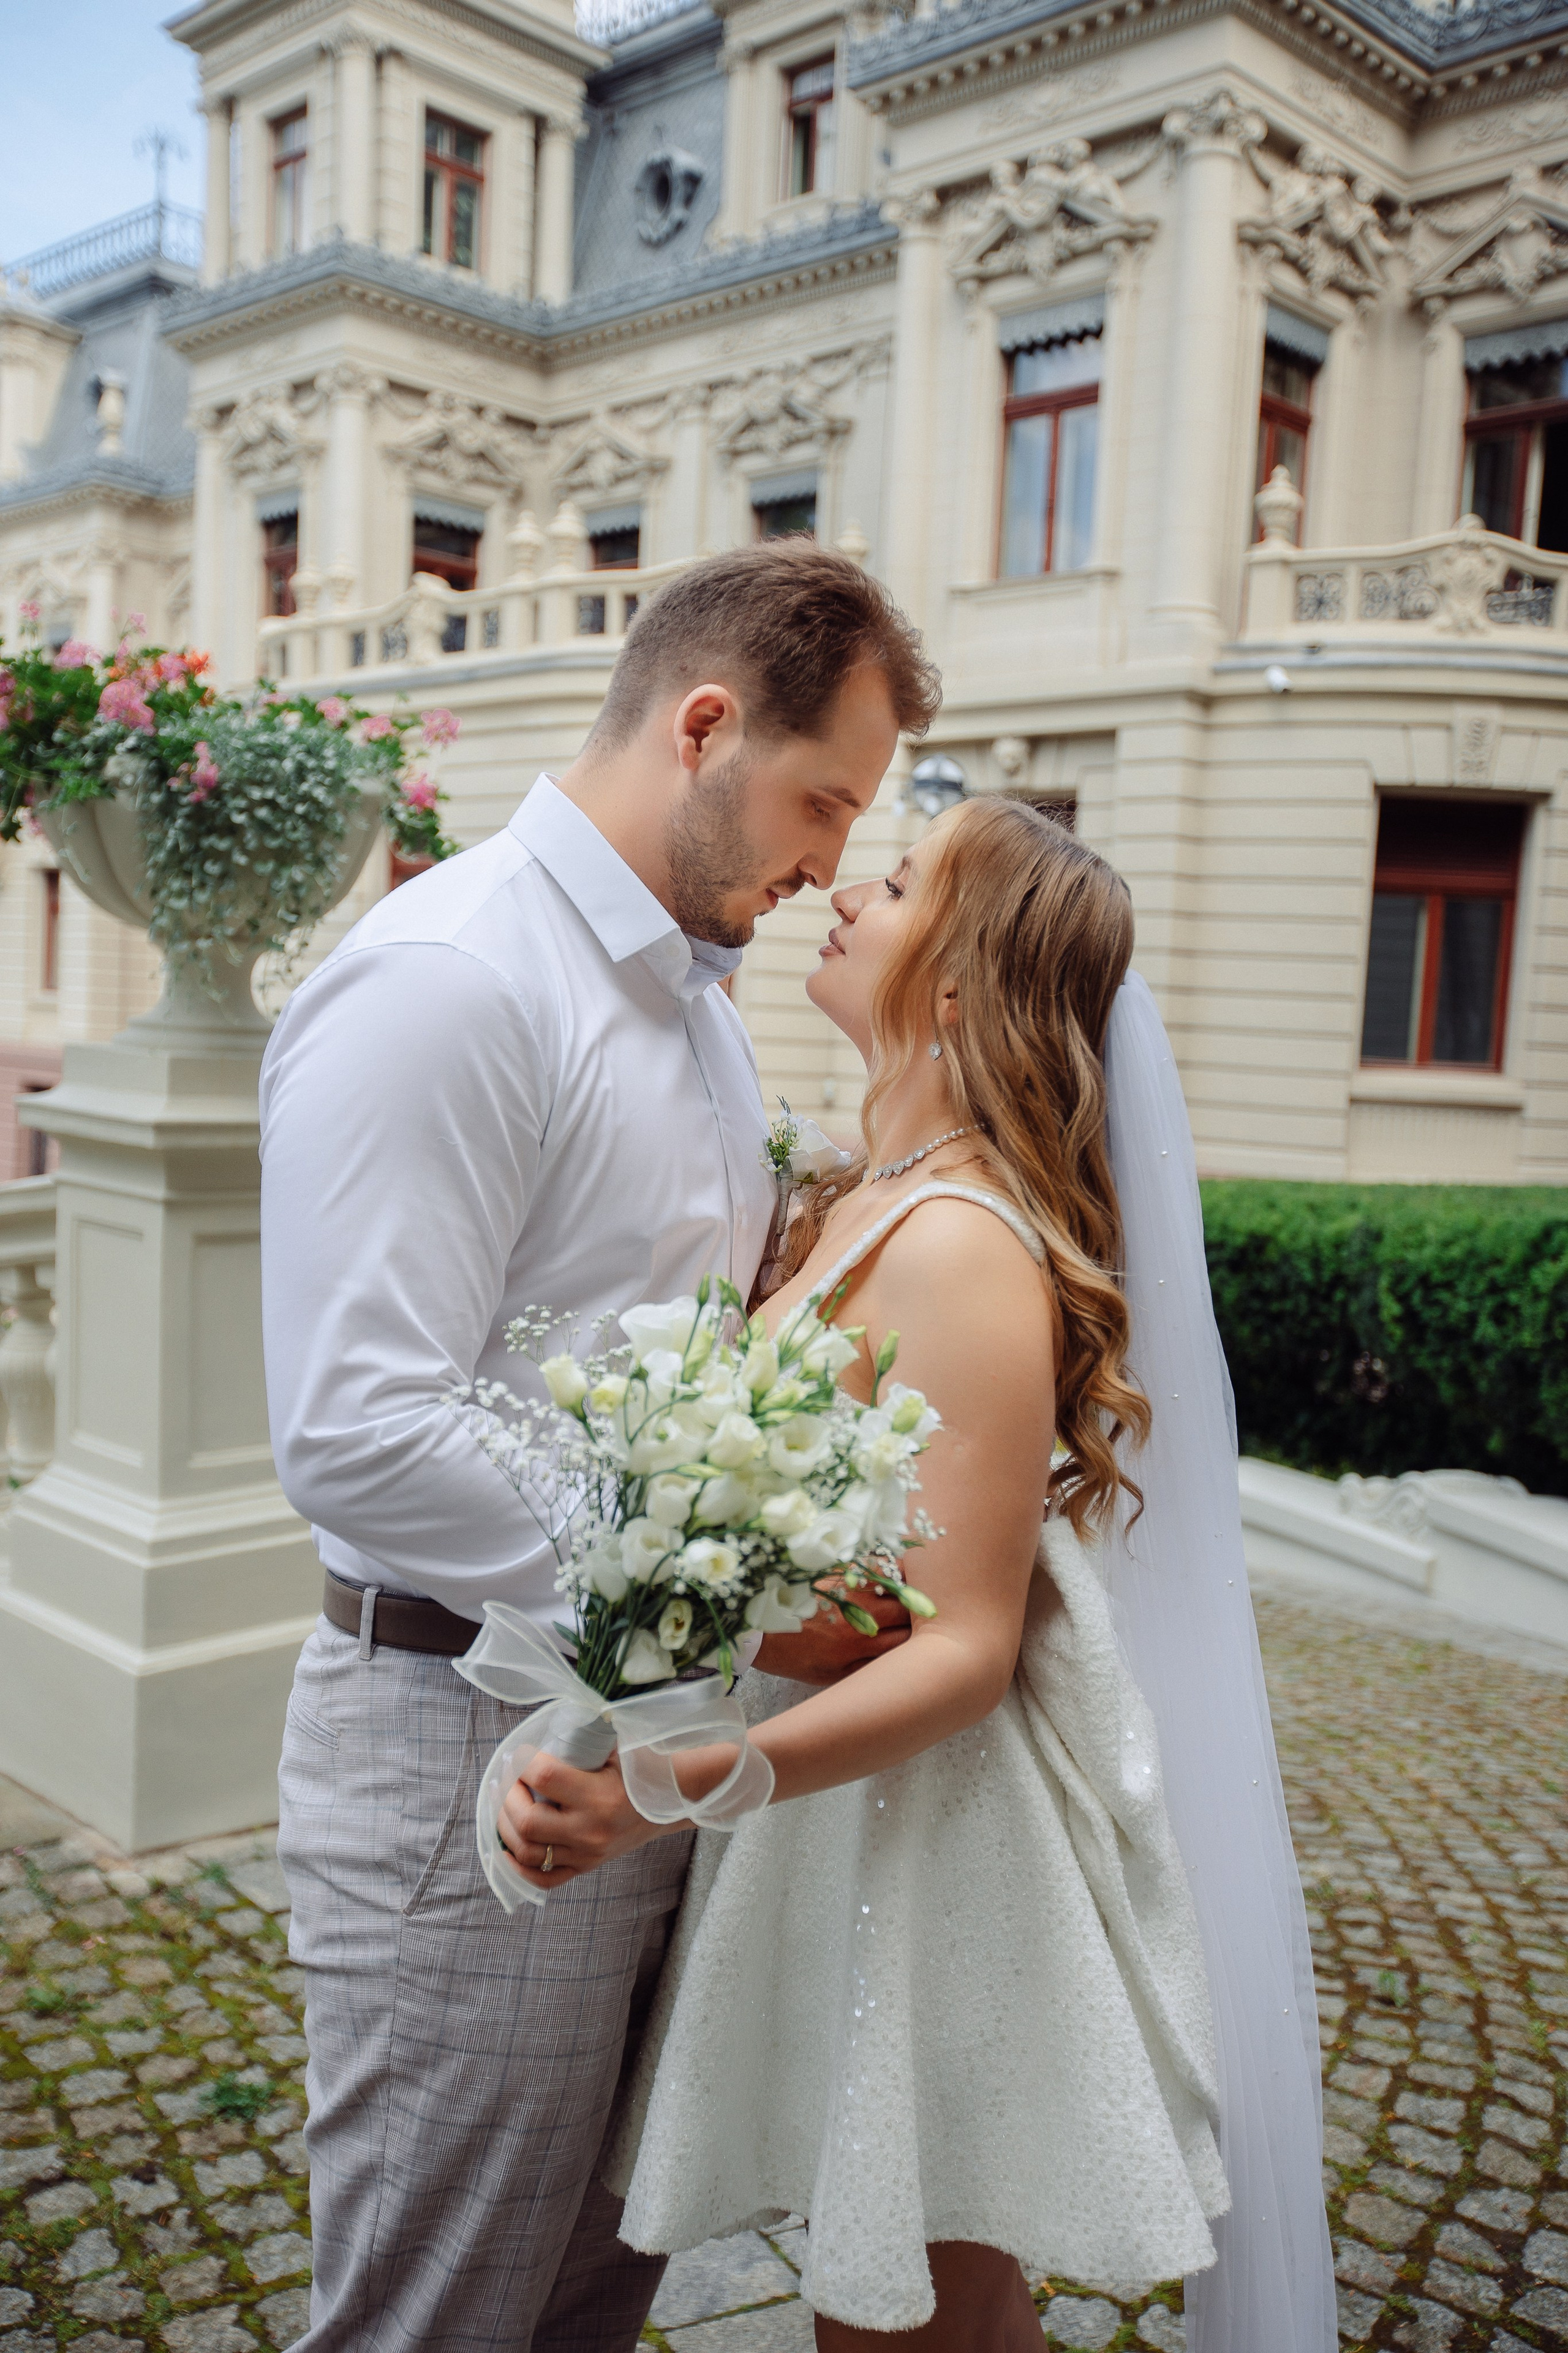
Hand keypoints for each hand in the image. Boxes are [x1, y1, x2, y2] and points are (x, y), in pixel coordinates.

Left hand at [496, 1749, 669, 1890]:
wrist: (671, 1803)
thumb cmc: (642, 1769)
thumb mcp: (616, 1748)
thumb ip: (583, 1739)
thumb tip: (544, 1726)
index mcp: (600, 1796)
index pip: (544, 1777)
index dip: (522, 1762)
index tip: (518, 1753)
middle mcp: (591, 1831)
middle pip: (527, 1821)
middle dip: (507, 1796)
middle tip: (507, 1778)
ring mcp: (587, 1854)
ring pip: (528, 1851)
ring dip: (505, 1827)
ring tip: (504, 1804)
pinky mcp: (586, 1867)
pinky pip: (543, 1878)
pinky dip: (518, 1866)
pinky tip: (508, 1847)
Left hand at [755, 1583, 910, 1685]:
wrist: (755, 1621)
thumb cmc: (790, 1654)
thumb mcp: (826, 1676)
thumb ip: (863, 1668)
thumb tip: (893, 1663)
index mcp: (860, 1643)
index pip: (909, 1639)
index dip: (920, 1642)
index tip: (922, 1643)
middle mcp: (863, 1612)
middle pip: (910, 1609)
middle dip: (919, 1616)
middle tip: (919, 1619)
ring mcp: (853, 1586)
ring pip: (899, 1582)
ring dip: (908, 1589)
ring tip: (910, 1595)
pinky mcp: (842, 1568)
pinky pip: (876, 1564)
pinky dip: (889, 1569)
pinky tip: (891, 1576)